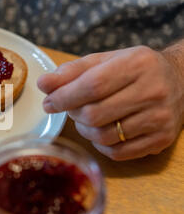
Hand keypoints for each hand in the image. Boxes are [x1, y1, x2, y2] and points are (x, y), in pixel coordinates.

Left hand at [37, 46, 183, 160]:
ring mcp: (160, 118)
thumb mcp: (104, 61)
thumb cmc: (134, 69)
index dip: (64, 97)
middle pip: (95, 114)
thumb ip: (72, 71)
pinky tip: (101, 130)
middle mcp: (153, 91)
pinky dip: (100, 144)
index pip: (92, 85)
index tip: (48, 102)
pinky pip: (117, 152)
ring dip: (85, 130)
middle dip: (73, 114)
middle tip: (71, 108)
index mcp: (137, 64)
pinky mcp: (161, 140)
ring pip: (104, 136)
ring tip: (86, 118)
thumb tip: (43, 84)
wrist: (180, 81)